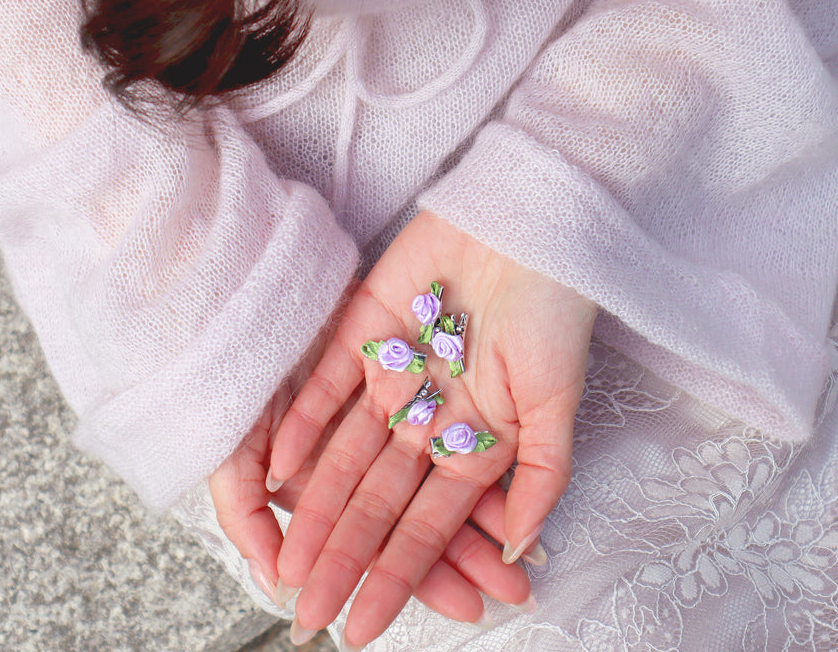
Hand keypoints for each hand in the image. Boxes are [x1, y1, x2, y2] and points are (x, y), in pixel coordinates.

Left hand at [207, 287, 532, 626]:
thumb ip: (539, 478)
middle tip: (309, 612)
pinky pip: (326, 387)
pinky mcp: (364, 331)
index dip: (395, 578)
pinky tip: (278, 469)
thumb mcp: (559, 405)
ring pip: (344, 456)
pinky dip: (303, 425)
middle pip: (376, 501)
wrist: (533, 225)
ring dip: (314, 506)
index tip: (362, 626)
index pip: (425, 526)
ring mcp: (394, 378)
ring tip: (286, 559)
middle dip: (343, 558)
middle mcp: (428, 420)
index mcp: (474, 444)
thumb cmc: (555, 314)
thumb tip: (520, 548)